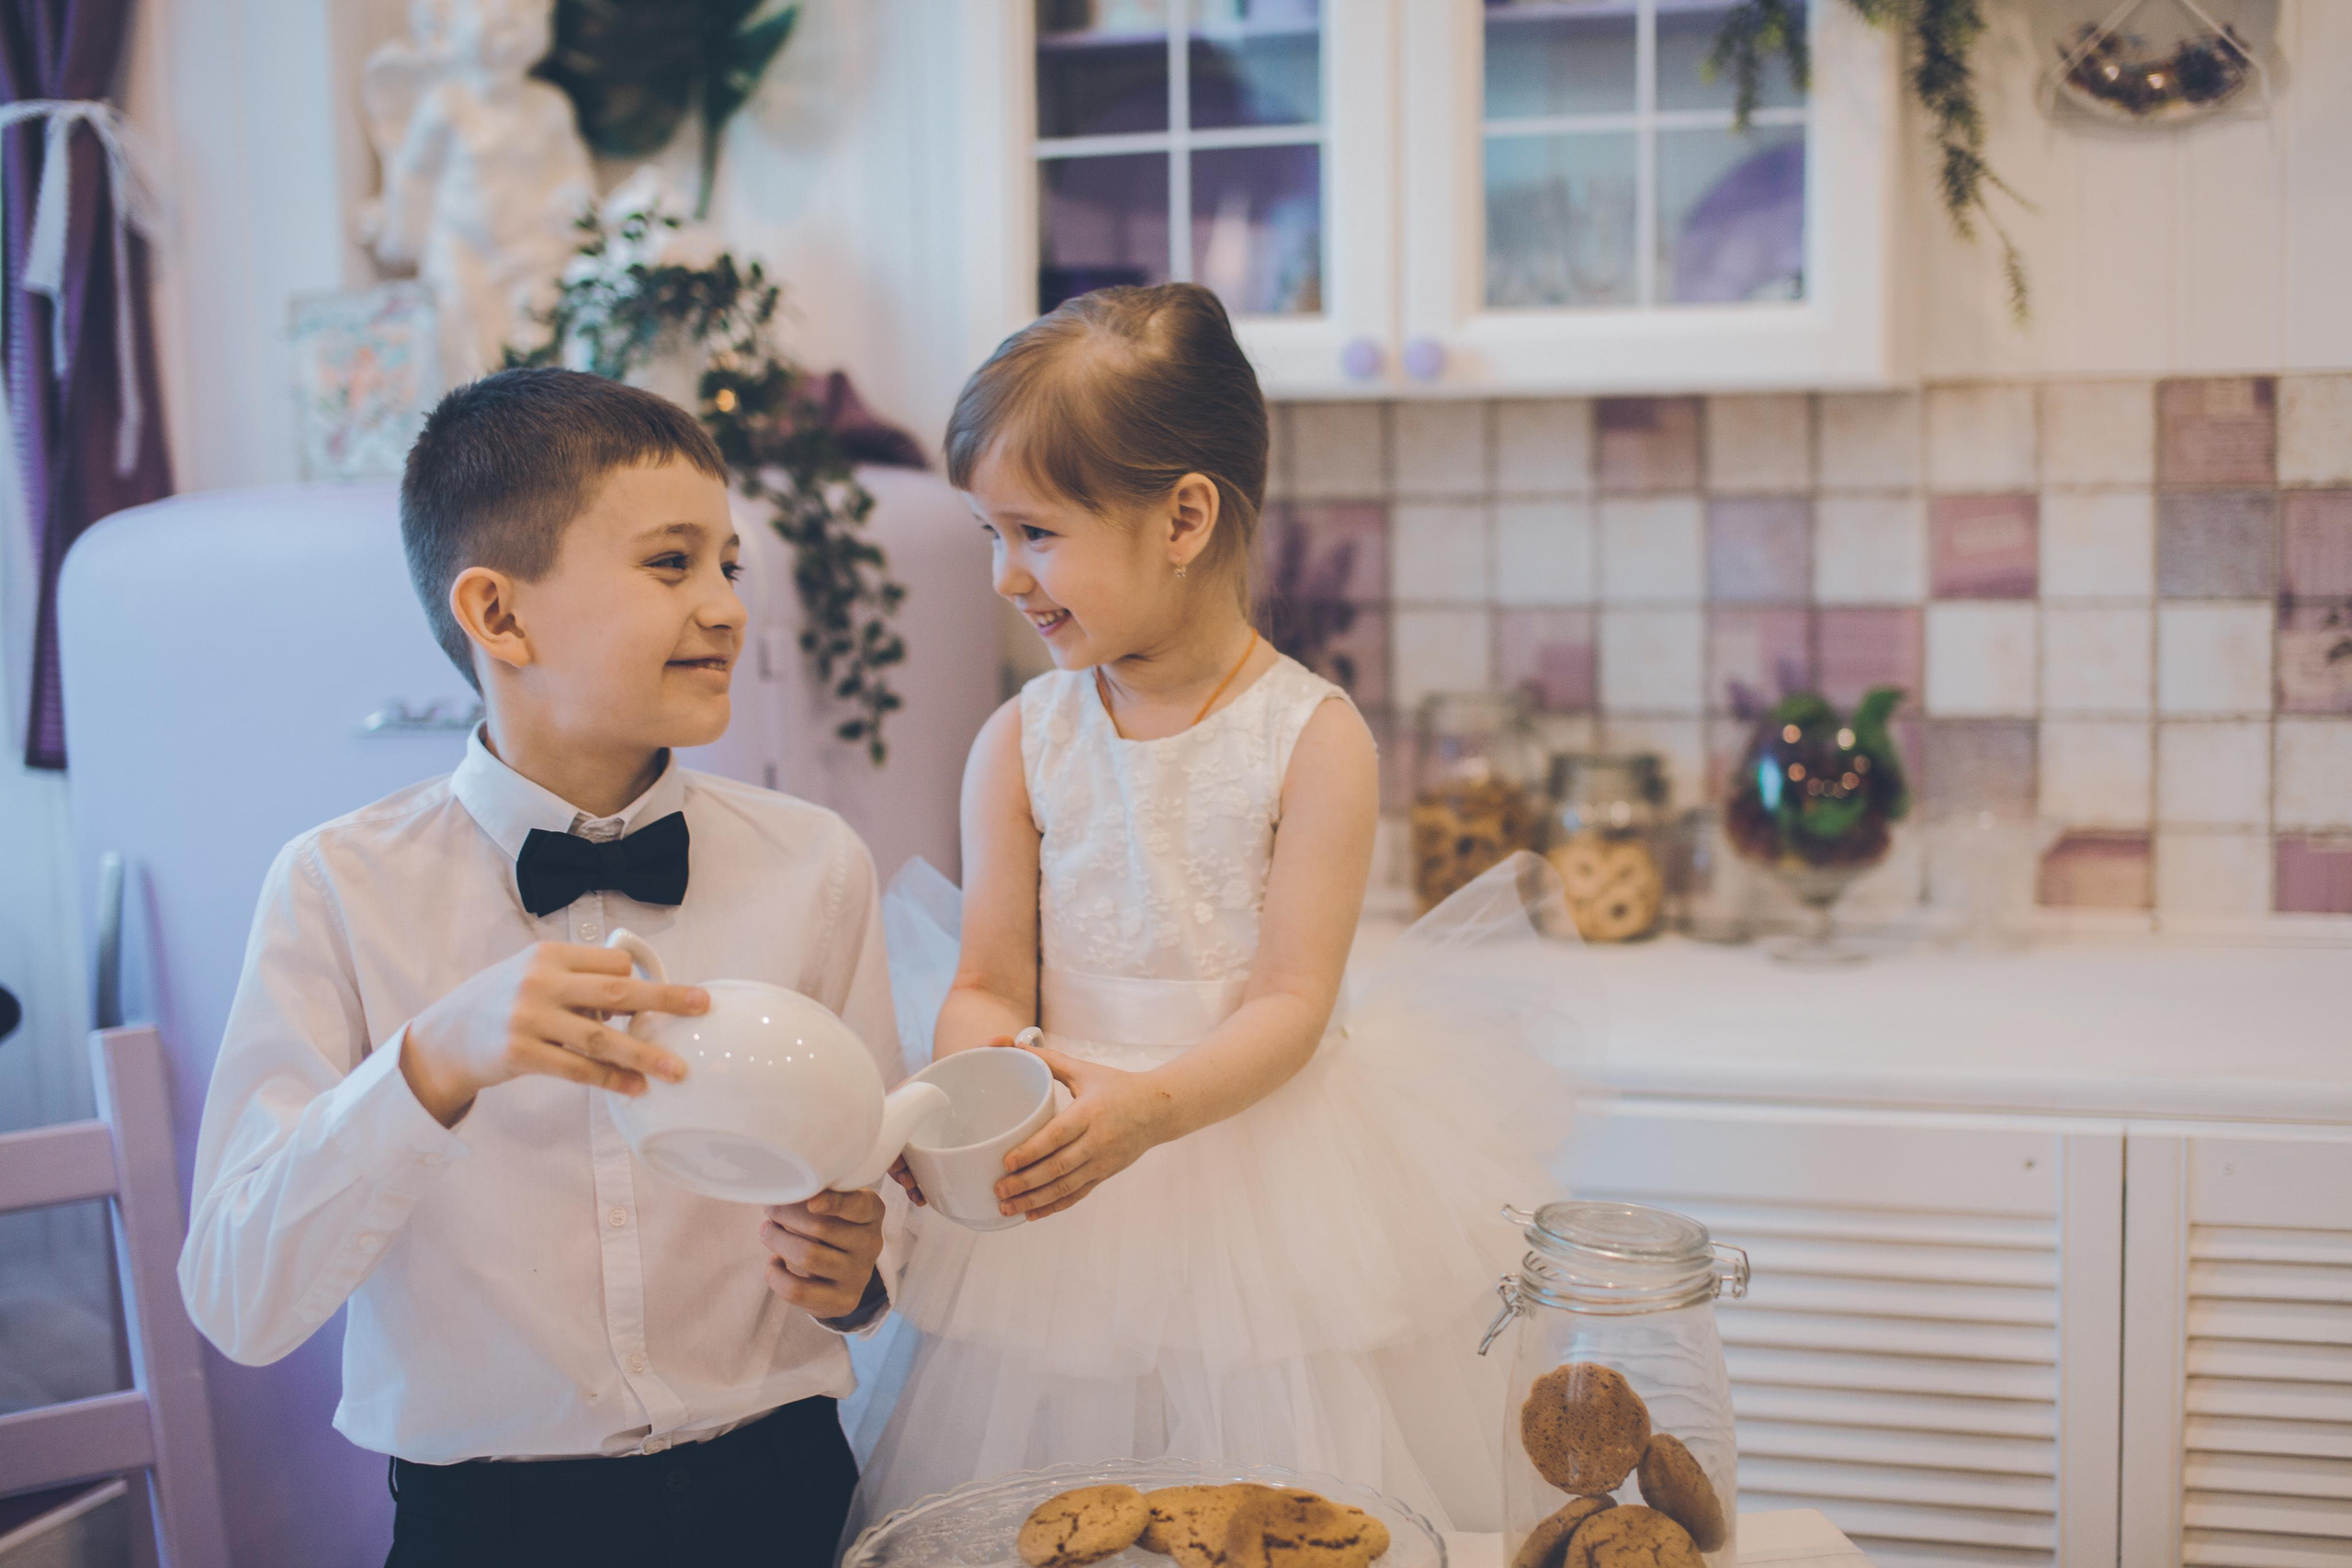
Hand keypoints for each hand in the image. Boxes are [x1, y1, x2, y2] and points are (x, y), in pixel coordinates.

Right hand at [400, 943, 705, 1126]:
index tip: (654, 1003)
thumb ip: (578, 979)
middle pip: (617, 991)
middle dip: (666, 999)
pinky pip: (577, 1069)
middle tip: (703, 1006)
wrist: (444, 1037)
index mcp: (549, 955)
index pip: (612, 962)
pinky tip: (634, 1090)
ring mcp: (529, 1018)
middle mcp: (540, 981)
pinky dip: (610, 1081)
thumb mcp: (533, 974)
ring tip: (677, 1071)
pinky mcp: (520, 1053)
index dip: (637, 982)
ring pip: (601, 1037)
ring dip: (643, 1055)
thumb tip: (636, 997)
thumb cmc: (501, 1003)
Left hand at [761, 1189, 886, 1318]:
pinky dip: (776, 1275)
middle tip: (770, 1210)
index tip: (811, 1202)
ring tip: (766, 1231)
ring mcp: (858, 1275)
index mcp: (872, 1212)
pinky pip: (797, 1290)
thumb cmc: (832, 1227)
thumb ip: (818, 1195)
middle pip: (821, 1228)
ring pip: (807, 1257)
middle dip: (786, 1215)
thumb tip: (782, 1194)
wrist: (843, 1274)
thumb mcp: (835, 1206)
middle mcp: (871, 1243)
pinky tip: (774, 1263)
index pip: (857, 1206)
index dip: (834, 1203)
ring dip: (777, 1240)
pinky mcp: (842, 1301)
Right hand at [888, 1034, 1021, 1207]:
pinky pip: (918, 1168)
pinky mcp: (929, 1151)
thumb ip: (988, 1048)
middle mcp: (912, 1115)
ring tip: (918, 1194)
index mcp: (915, 1090)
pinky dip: (920, 1183)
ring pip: (904, 1159)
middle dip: (897, 1165)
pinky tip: (926, 1198)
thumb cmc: (966, 1070)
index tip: (896, 1150)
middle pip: (893, 1141)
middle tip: (908, 1181)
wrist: (972, 1082)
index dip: (888, 1131)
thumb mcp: (973, 1060)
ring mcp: (920, 1136)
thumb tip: (1008, 1039)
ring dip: (907, 1178)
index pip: (893, 1108)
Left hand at [996, 1042, 1170, 1220]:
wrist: (1159, 1109)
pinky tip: (1033, 1214)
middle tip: (998, 1189)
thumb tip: (1018, 1046)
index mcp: (1090, 1112)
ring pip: (1065, 1187)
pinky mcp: (1105, 1174)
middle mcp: (1097, 1141)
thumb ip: (1052, 1061)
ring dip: (1035, 1200)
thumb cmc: (1119, 1087)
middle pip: (1058, 1167)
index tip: (1006, 1162)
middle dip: (1025, 1182)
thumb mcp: (1086, 1071)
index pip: (1057, 1136)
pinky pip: (1077, 1194)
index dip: (1031, 1151)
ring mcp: (1102, 1161)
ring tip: (1007, 1207)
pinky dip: (1054, 1206)